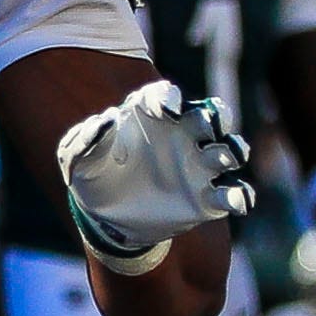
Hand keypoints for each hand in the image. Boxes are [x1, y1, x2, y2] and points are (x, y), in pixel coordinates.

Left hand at [57, 80, 256, 271]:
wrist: (105, 218)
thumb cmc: (92, 176)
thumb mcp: (75, 158)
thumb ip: (88, 138)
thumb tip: (105, 120)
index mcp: (149, 116)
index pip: (164, 98)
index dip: (168, 99)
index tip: (167, 108)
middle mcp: (180, 135)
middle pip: (208, 116)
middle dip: (215, 116)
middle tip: (211, 123)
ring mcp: (197, 165)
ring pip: (227, 150)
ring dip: (233, 149)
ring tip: (230, 156)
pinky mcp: (206, 199)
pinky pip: (230, 194)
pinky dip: (240, 196)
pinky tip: (240, 203)